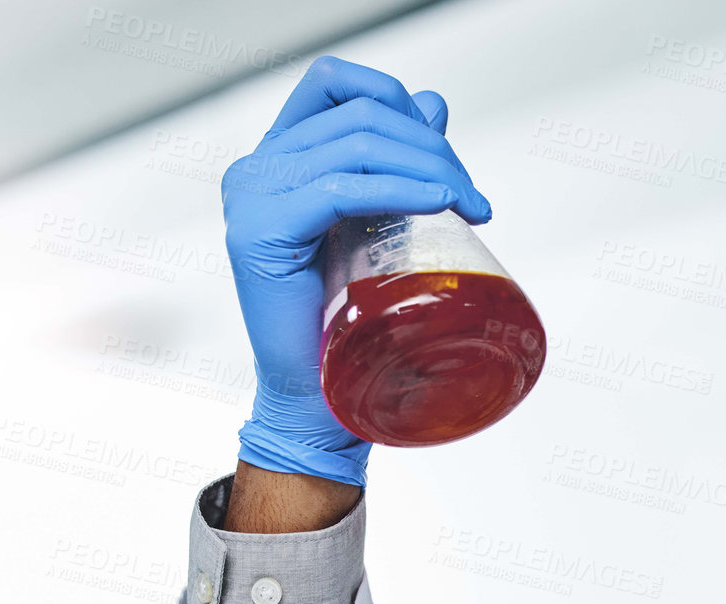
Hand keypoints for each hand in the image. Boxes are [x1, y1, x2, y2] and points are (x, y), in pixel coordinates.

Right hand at [224, 55, 491, 486]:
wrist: (319, 397)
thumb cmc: (346, 321)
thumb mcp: (377, 220)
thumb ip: (396, 160)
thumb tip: (433, 103)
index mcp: (275, 158)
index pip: (332, 83)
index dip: (395, 99)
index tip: (445, 153)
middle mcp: (255, 169)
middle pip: (357, 116)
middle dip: (430, 147)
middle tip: (473, 197)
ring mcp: (251, 197)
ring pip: (358, 147)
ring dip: (429, 168)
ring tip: (469, 205)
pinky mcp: (261, 231)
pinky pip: (341, 189)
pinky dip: (401, 190)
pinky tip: (439, 202)